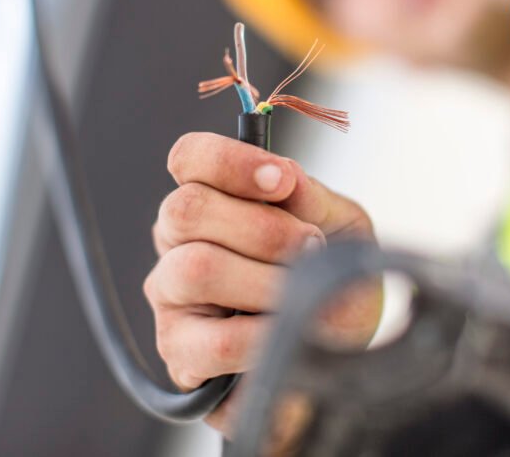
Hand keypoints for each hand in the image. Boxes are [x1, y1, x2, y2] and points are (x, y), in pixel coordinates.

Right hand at [143, 132, 379, 440]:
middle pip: (187, 209)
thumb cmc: (328, 270)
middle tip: (311, 246)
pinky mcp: (180, 351)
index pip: (189, 157)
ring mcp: (170, 294)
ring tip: (301, 294)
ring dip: (266, 281)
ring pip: (197, 269)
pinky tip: (286, 333)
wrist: (339, 340)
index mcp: (210, 196)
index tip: (283, 181)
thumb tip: (284, 174)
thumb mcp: (337, 223)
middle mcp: (178, 239)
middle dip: (262, 228)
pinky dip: (265, 335)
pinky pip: (217, 340)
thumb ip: (308, 197)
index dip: (231, 162)